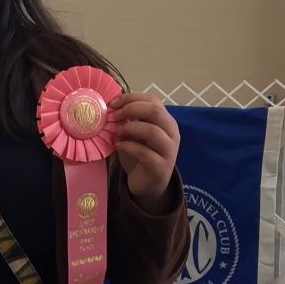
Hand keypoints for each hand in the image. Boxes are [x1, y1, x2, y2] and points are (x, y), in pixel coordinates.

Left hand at [109, 92, 180, 208]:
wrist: (149, 185)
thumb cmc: (141, 156)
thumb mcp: (135, 135)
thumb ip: (129, 121)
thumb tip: (113, 105)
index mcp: (166, 121)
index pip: (153, 100)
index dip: (132, 98)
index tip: (113, 103)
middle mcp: (171, 133)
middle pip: (155, 111)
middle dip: (131, 109)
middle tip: (114, 115)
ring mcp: (169, 150)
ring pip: (152, 131)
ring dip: (130, 129)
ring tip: (117, 133)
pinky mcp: (161, 167)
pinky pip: (145, 153)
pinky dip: (128, 147)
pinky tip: (118, 146)